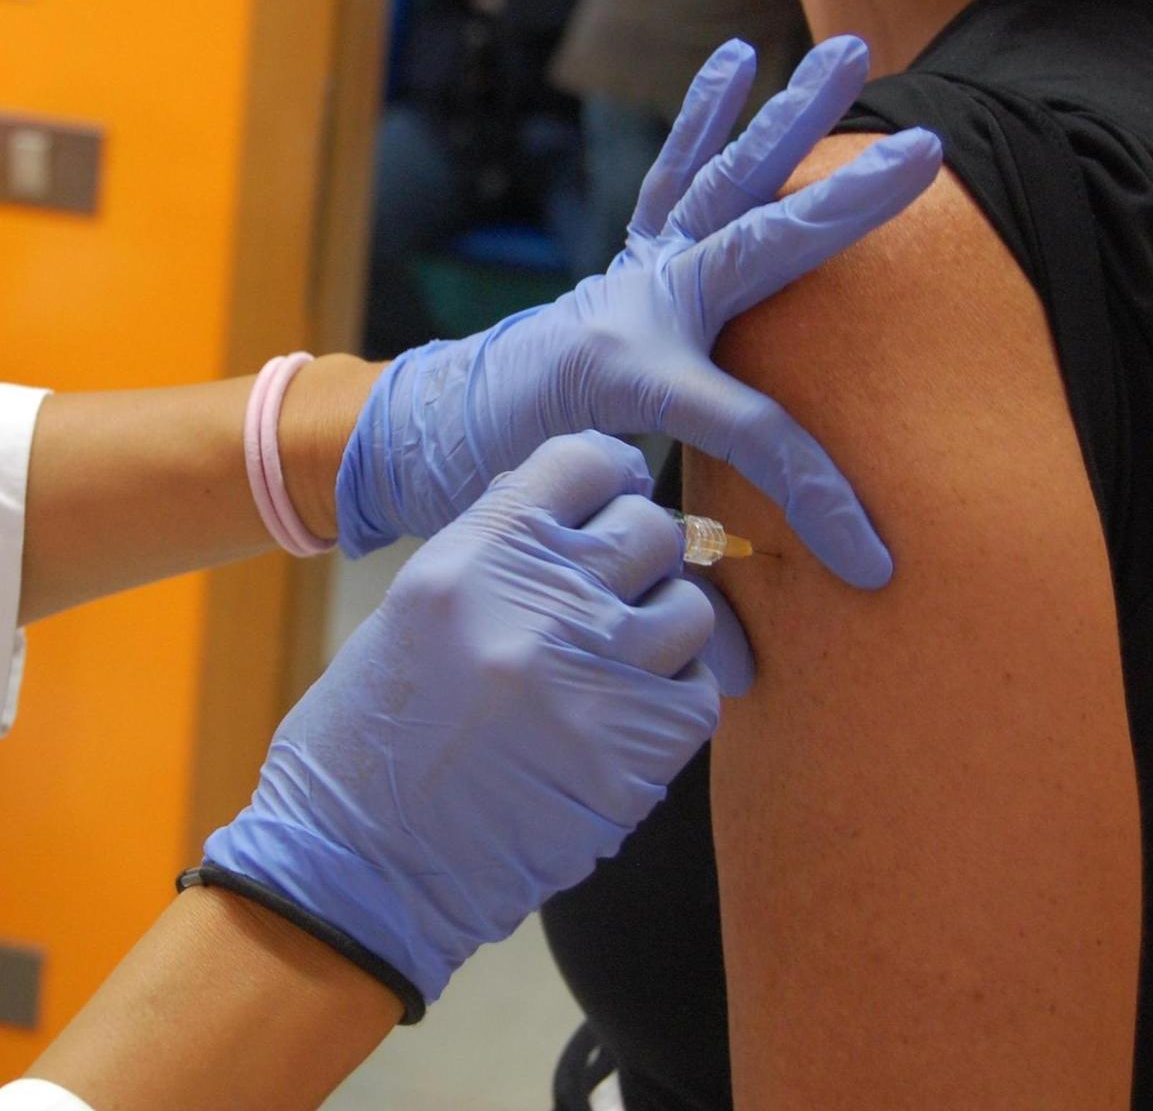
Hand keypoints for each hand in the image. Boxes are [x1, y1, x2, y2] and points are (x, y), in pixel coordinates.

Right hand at [203, 433, 719, 1006]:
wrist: (357, 872)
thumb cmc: (372, 739)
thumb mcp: (415, 610)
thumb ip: (497, 552)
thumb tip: (571, 511)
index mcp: (475, 557)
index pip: (585, 461)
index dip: (611, 477)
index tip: (613, 500)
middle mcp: (540, 605)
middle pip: (652, 529)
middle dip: (642, 553)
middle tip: (618, 587)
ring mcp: (593, 681)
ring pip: (691, 608)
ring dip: (665, 626)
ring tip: (621, 658)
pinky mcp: (630, 759)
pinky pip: (698, 694)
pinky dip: (675, 697)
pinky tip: (629, 715)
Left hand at [338, 36, 941, 587]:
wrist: (428, 431)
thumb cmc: (495, 477)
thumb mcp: (578, 519)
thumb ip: (660, 558)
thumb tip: (738, 654)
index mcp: (631, 371)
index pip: (756, 429)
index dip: (821, 498)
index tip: (874, 563)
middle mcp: (637, 305)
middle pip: (760, 245)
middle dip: (846, 207)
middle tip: (926, 154)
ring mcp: (635, 273)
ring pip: (721, 182)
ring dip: (786, 118)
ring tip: (843, 54)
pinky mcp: (631, 262)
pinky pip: (672, 179)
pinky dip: (701, 120)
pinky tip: (730, 61)